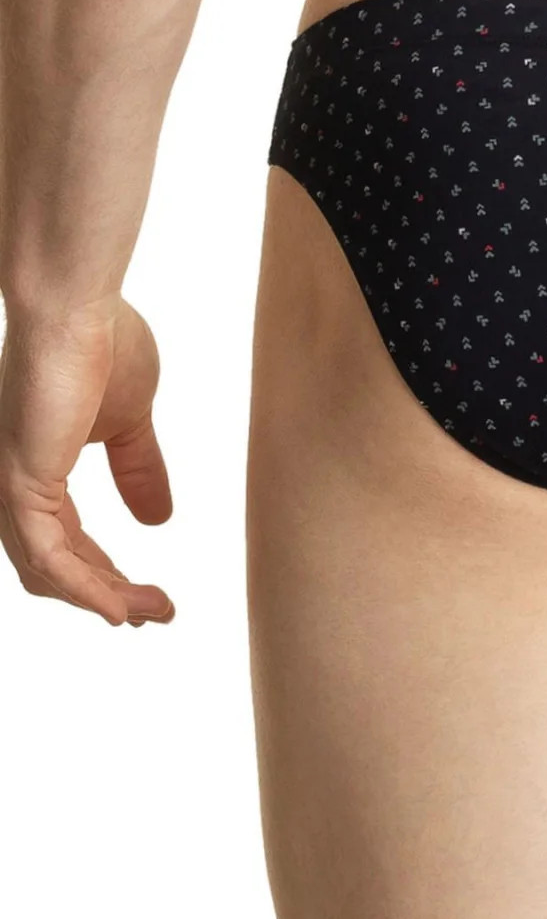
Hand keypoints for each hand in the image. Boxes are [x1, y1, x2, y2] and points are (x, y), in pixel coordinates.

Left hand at [0, 294, 174, 624]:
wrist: (76, 305)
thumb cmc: (102, 342)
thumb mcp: (131, 421)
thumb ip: (138, 469)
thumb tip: (159, 519)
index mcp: (35, 469)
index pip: (64, 542)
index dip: (105, 576)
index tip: (151, 596)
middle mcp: (11, 485)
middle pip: (53, 568)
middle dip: (106, 596)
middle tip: (155, 613)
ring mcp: (10, 486)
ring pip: (47, 571)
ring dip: (101, 599)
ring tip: (148, 613)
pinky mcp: (19, 482)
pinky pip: (49, 557)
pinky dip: (85, 588)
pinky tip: (120, 605)